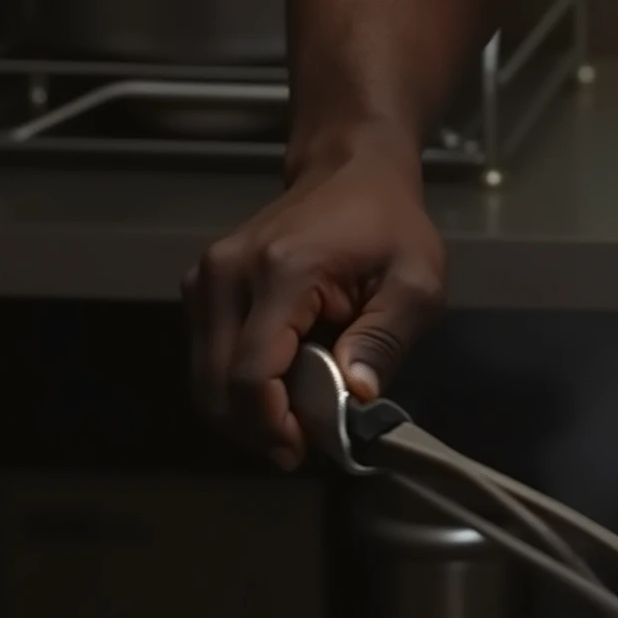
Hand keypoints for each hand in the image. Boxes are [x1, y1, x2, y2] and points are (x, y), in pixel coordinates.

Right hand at [183, 131, 445, 467]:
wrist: (352, 170)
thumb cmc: (389, 224)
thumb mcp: (417, 279)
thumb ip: (386, 338)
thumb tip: (355, 396)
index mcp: (282, 270)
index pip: (250, 374)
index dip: (271, 425)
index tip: (304, 447)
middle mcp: (228, 272)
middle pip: (216, 386)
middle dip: (257, 427)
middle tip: (302, 441)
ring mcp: (206, 276)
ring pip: (203, 378)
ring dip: (243, 411)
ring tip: (294, 413)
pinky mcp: (200, 284)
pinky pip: (205, 357)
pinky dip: (233, 384)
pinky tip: (276, 383)